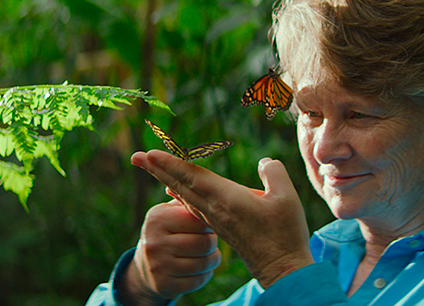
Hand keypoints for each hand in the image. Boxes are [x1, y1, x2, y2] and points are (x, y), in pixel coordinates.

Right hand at [117, 200, 220, 305]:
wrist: (146, 265)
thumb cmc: (168, 231)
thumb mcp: (170, 212)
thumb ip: (186, 198)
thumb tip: (200, 179)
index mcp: (158, 218)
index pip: (199, 220)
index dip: (209, 223)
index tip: (207, 224)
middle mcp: (155, 242)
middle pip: (205, 243)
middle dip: (212, 242)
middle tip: (209, 240)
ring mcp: (158, 266)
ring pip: (205, 263)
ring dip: (212, 259)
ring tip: (208, 253)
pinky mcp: (164, 285)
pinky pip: (199, 281)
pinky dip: (205, 274)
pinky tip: (200, 268)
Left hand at [131, 150, 313, 288]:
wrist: (282, 269)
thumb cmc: (285, 234)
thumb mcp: (287, 198)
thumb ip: (274, 173)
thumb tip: (264, 162)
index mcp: (226, 200)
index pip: (192, 177)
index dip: (171, 163)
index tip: (150, 153)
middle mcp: (214, 210)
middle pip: (180, 184)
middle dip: (157, 169)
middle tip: (136, 156)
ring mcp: (215, 220)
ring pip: (184, 195)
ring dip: (166, 178)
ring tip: (151, 166)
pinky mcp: (220, 227)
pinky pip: (192, 206)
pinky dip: (179, 193)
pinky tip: (173, 190)